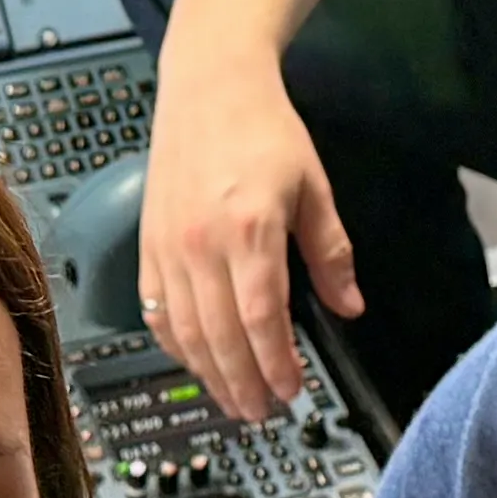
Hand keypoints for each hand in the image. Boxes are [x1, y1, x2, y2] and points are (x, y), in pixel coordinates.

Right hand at [139, 52, 356, 425]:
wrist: (208, 85)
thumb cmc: (265, 130)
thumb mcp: (314, 188)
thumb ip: (330, 253)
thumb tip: (349, 306)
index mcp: (250, 229)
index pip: (261, 319)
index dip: (277, 364)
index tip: (294, 390)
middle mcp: (201, 244)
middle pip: (220, 336)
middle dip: (244, 383)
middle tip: (264, 411)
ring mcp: (167, 246)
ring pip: (183, 330)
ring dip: (209, 373)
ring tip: (234, 399)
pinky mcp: (147, 243)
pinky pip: (155, 309)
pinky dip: (174, 343)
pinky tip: (195, 360)